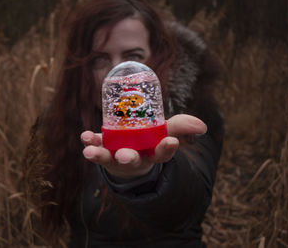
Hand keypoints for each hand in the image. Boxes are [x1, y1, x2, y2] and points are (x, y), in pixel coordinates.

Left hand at [81, 114, 206, 179]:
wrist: (129, 152)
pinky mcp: (102, 149)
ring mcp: (115, 156)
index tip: (171, 142)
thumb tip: (202, 126)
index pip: (161, 155)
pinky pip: (94, 146)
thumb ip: (181, 127)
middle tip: (126, 156)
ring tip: (90, 152)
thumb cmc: (149, 141)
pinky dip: (89, 142)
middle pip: (132, 160)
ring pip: (107, 157)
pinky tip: (85, 137)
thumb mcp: (166, 132)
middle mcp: (133, 158)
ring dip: (99, 155)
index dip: (166, 149)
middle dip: (129, 158)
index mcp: (152, 155)